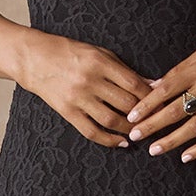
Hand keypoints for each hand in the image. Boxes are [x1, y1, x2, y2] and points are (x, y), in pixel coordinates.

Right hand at [18, 32, 153, 147]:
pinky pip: (92, 131)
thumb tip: (151, 85)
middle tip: (158, 121)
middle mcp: (89, 81)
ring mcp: (78, 98)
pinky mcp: (67, 111)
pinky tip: (121, 143)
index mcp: (99, 62)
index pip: (133, 83)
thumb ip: (124, 70)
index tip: (163, 103)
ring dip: (130, 129)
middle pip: (126, 103)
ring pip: (112, 120)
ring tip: (141, 133)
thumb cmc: (69, 52)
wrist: (33, 58)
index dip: (151, 96)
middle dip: (146, 115)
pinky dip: (109, 140)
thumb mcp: (99, 53)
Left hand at [125, 31, 195, 162]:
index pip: (167, 89)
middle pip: (176, 110)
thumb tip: (152, 87)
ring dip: (173, 141)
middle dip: (153, 125)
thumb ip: (178, 72)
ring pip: (194, 127)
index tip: (131, 116)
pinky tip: (186, 157)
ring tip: (154, 150)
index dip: (147, 104)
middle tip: (134, 136)